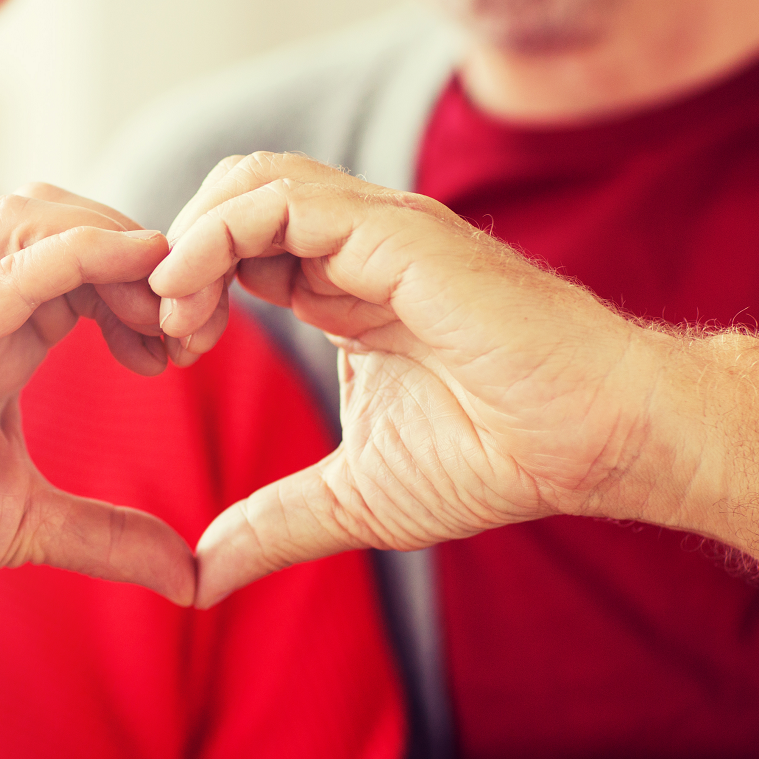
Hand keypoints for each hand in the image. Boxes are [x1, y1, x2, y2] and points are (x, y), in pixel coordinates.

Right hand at [0, 187, 194, 636]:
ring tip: (159, 310)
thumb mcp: (32, 523)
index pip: (79, 254)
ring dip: (110, 241)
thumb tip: (190, 576)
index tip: (189, 341)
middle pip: (58, 213)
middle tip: (187, 324)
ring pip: (24, 218)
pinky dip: (68, 256)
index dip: (144, 279)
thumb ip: (111, 535)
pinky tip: (126, 265)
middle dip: (137, 249)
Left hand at [151, 154, 694, 606]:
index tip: (165, 354)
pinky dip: (217, 235)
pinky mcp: (397, 233)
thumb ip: (273, 525)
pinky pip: (282, 200)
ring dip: (190, 237)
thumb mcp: (354, 498)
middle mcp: (353, 246)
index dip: (186, 285)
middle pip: (232, 194)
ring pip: (250, 179)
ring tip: (173, 314)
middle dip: (177, 252)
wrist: (595, 441)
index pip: (236, 244)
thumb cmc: (498, 456)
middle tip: (163, 332)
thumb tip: (200, 578)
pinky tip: (195, 297)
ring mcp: (376, 230)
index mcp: (340, 288)